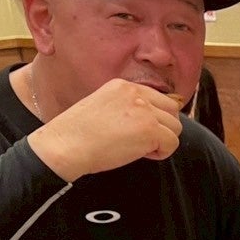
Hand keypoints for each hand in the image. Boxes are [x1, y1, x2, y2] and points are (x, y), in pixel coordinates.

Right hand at [29, 79, 183, 180]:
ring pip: (175, 128)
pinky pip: (172, 143)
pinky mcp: (150, 129)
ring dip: (162, 141)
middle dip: (162, 129)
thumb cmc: (77, 134)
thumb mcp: (103, 106)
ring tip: (138, 148)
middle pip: (172, 111)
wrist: (64, 145)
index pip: (159, 98)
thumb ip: (128, 107)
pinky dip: (160, 153)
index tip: (137, 131)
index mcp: (123, 85)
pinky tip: (140, 154)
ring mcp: (145, 110)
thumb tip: (151, 120)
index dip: (154, 118)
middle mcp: (136, 93)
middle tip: (140, 141)